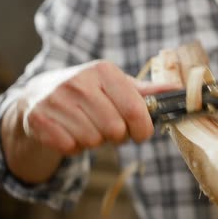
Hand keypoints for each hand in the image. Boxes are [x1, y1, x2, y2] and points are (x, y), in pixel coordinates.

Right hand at [18, 61, 179, 154]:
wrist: (38, 95)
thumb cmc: (88, 91)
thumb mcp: (116, 85)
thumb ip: (145, 91)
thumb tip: (179, 89)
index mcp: (103, 71)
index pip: (135, 110)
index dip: (143, 129)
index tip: (141, 133)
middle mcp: (79, 82)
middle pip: (115, 130)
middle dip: (117, 136)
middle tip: (108, 128)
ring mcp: (56, 99)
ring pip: (93, 141)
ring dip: (94, 141)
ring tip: (87, 127)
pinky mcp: (38, 119)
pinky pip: (70, 148)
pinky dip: (74, 147)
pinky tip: (69, 132)